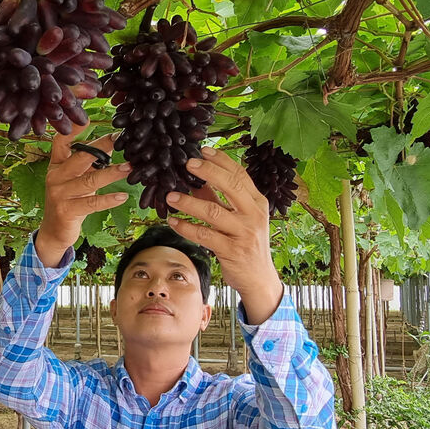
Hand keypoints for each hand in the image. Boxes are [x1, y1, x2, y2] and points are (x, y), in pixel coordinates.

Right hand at [35, 125, 130, 267]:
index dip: (74, 129)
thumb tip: (111, 144)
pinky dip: (109, 199)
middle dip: (102, 146)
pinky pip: (92, 203)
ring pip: (90, 180)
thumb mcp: (75, 179)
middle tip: (121, 139)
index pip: (61, 141)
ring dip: (112, 174)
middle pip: (80, 157)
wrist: (54, 231)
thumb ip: (88, 164)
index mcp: (56, 164)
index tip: (89, 117)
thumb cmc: (69, 201)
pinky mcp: (67, 211)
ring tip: (129, 168)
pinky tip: (123, 196)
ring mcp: (60, 194)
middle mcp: (56, 176)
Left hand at [164, 148, 282, 323]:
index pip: (240, 175)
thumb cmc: (247, 243)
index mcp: (257, 202)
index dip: (221, 161)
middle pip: (230, 186)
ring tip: (170, 196)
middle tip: (187, 164)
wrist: (259, 278)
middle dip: (208, 172)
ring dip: (189, 203)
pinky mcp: (231, 251)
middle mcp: (254, 215)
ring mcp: (244, 233)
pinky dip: (185, 228)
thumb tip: (198, 182)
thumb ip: (220, 200)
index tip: (204, 150)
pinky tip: (172, 221)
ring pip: (213, 212)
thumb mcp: (239, 218)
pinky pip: (204, 236)